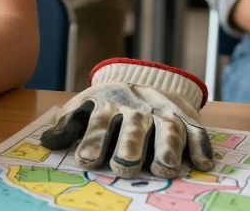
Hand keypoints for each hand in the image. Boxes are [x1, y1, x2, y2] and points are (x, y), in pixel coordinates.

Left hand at [40, 59, 213, 178]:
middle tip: (125, 166)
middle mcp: (137, 110)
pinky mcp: (187, 118)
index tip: (86, 160)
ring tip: (165, 169)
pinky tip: (202, 163)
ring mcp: (164, 113)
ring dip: (167, 148)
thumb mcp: (85, 108)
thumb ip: (68, 125)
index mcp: (108, 106)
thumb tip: (46, 143)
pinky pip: (197, 132)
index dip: (92, 141)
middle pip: (134, 128)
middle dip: (129, 147)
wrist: (147, 80)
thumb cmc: (110, 105)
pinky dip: (201, 146)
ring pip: (168, 130)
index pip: (98, 124)